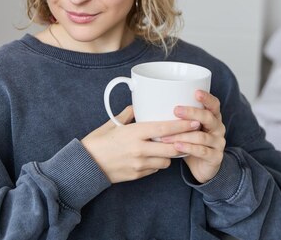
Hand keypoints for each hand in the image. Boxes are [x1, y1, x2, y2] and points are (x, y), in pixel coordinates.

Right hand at [81, 106, 200, 182]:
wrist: (86, 165)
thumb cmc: (97, 142)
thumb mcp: (112, 124)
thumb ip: (128, 114)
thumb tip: (138, 106)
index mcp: (134, 133)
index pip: (164, 129)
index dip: (182, 126)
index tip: (194, 121)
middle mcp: (139, 149)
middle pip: (171, 148)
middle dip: (183, 142)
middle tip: (192, 136)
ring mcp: (139, 164)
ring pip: (165, 161)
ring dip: (169, 155)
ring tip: (167, 148)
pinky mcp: (137, 175)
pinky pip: (154, 170)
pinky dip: (157, 164)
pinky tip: (153, 157)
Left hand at [161, 91, 225, 183]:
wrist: (203, 167)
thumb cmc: (192, 143)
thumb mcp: (188, 128)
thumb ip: (179, 118)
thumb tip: (152, 105)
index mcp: (213, 118)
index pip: (214, 104)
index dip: (207, 98)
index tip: (196, 92)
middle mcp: (218, 128)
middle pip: (208, 117)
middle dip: (192, 113)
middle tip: (176, 110)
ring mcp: (218, 143)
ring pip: (201, 136)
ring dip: (182, 134)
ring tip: (166, 136)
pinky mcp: (215, 157)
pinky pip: (201, 151)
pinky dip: (188, 148)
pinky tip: (177, 146)